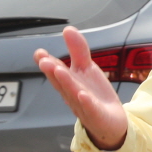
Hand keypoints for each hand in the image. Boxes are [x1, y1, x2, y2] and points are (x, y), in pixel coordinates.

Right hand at [33, 26, 128, 149]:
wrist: (111, 123)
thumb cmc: (94, 95)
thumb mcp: (87, 69)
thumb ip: (78, 50)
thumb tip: (68, 29)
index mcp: (69, 82)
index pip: (56, 71)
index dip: (47, 62)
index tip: (39, 52)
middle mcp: (73, 94)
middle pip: (62, 82)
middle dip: (53, 71)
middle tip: (44, 59)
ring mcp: (84, 106)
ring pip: (73, 94)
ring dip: (66, 83)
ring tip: (59, 71)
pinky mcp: (97, 116)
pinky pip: (91, 109)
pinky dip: (87, 102)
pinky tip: (83, 95)